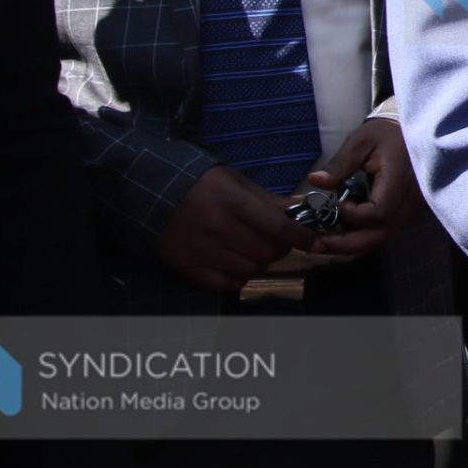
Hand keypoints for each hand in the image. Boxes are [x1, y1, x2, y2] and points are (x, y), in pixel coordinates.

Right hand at [155, 165, 317, 293]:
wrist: (154, 192)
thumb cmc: (202, 184)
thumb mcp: (236, 182)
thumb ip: (269, 200)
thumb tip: (302, 207)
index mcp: (233, 202)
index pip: (278, 227)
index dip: (301, 237)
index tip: (313, 242)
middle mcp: (219, 228)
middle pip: (266, 252)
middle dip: (280, 249)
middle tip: (278, 242)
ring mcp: (203, 250)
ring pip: (250, 270)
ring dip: (260, 263)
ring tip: (255, 251)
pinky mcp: (189, 268)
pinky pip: (227, 285)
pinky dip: (239, 278)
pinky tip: (237, 265)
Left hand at [296, 117, 425, 259]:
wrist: (412, 132)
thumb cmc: (386, 134)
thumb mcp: (361, 142)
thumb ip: (340, 164)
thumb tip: (315, 181)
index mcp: (400, 181)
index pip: (379, 213)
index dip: (354, 216)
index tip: (338, 203)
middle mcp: (409, 201)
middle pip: (380, 236)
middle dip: (347, 243)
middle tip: (317, 243)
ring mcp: (411, 210)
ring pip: (382, 238)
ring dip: (353, 243)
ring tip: (326, 240)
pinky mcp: (407, 213)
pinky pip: (385, 232)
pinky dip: (363, 236)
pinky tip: (344, 231)